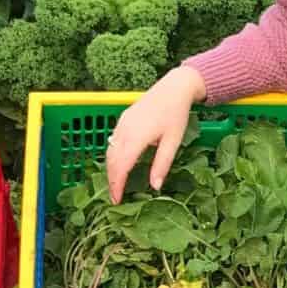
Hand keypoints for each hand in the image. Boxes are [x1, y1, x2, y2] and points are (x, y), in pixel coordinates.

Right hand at [104, 65, 206, 202]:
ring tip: (117, 184)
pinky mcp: (123, 119)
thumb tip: (155, 187)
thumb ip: (162, 164)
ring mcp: (122, 123)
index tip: (117, 200)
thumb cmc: (176, 114)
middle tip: (115, 197)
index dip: (117, 185)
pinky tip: (119, 164)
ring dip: (111, 168)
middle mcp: (125, 130)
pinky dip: (113, 156)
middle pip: (112, 160)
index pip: (121, 166)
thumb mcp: (173, 142)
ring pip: (110, 150)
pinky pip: (113, 141)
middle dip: (111, 180)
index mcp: (137, 137)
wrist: (174, 87)